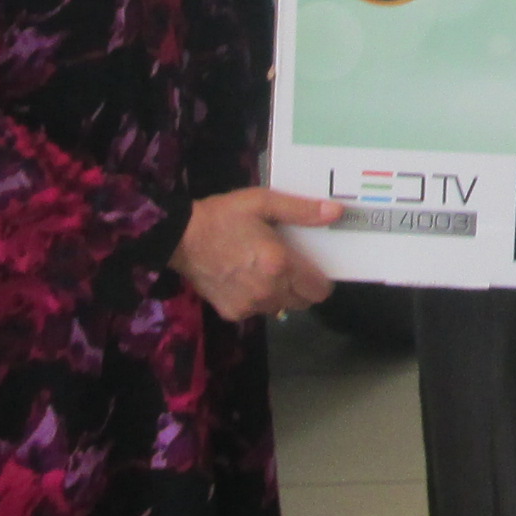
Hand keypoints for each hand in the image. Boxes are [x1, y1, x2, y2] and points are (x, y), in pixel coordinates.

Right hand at [172, 184, 339, 320]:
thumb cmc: (224, 216)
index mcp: (280, 265)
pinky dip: (257, 299)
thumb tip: (336, 213)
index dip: (321, 279)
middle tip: (289, 266)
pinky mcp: (233, 313)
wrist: (180, 238)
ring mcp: (250, 306)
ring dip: (281, 294)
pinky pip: (257, 311)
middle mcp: (269, 291)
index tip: (313, 266)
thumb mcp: (263, 203)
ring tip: (265, 270)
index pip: (319, 289)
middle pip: (304, 302)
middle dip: (302, 286)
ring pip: (281, 308)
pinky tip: (244, 279)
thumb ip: (301, 210)